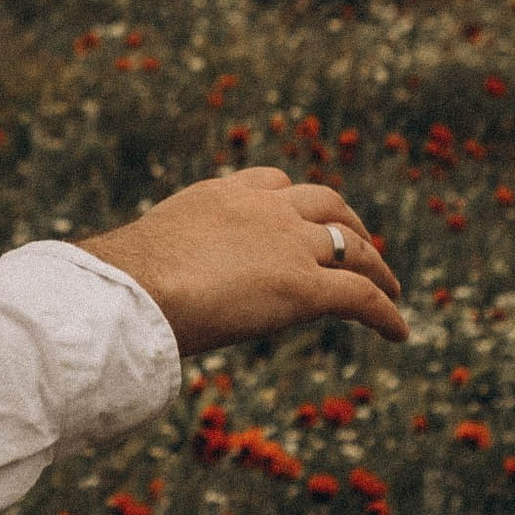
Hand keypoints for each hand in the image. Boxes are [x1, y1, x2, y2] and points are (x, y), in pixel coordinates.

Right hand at [83, 170, 405, 357]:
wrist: (133, 288)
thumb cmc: (119, 284)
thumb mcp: (144, 259)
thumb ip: (156, 265)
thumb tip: (115, 296)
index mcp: (222, 195)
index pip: (273, 183)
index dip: (297, 201)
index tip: (305, 216)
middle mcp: (264, 209)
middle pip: (326, 204)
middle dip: (348, 223)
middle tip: (361, 245)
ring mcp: (289, 245)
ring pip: (353, 246)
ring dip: (376, 265)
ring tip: (390, 287)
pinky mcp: (306, 286)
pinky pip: (361, 296)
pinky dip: (385, 312)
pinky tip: (399, 331)